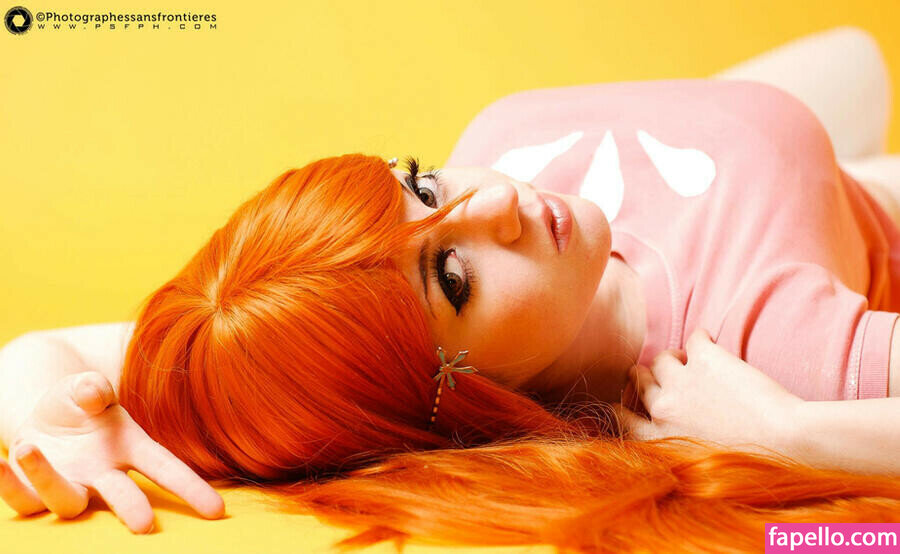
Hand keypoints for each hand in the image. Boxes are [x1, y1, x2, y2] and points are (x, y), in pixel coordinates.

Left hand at [0, 371, 224, 532]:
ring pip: (67, 500)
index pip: (166, 469)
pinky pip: (23, 500)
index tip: (217, 510)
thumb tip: (92, 392)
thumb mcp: (86, 388)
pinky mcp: (34, 493)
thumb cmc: (78, 403)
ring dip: (47, 478)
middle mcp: (104, 474)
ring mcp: (70, 485)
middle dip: (132, 509)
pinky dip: (8, 483)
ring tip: (28, 446)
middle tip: (144, 525)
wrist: (43, 416)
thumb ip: (92, 388)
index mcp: (130, 448)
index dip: (191, 489)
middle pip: (122, 496)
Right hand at [616, 328, 803, 453]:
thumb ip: (676, 448)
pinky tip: (709, 341)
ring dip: (673, 357)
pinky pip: (694, 337)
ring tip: (689, 359)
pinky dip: (701, 338)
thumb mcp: (697, 467)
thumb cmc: (750, 465)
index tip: (623, 403)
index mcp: (659, 440)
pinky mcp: (706, 358)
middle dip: (646, 375)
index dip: (621, 407)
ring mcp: (682, 381)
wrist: (787, 444)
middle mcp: (663, 409)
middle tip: (659, 374)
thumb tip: (670, 436)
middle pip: (639, 381)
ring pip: (662, 358)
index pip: (623, 419)